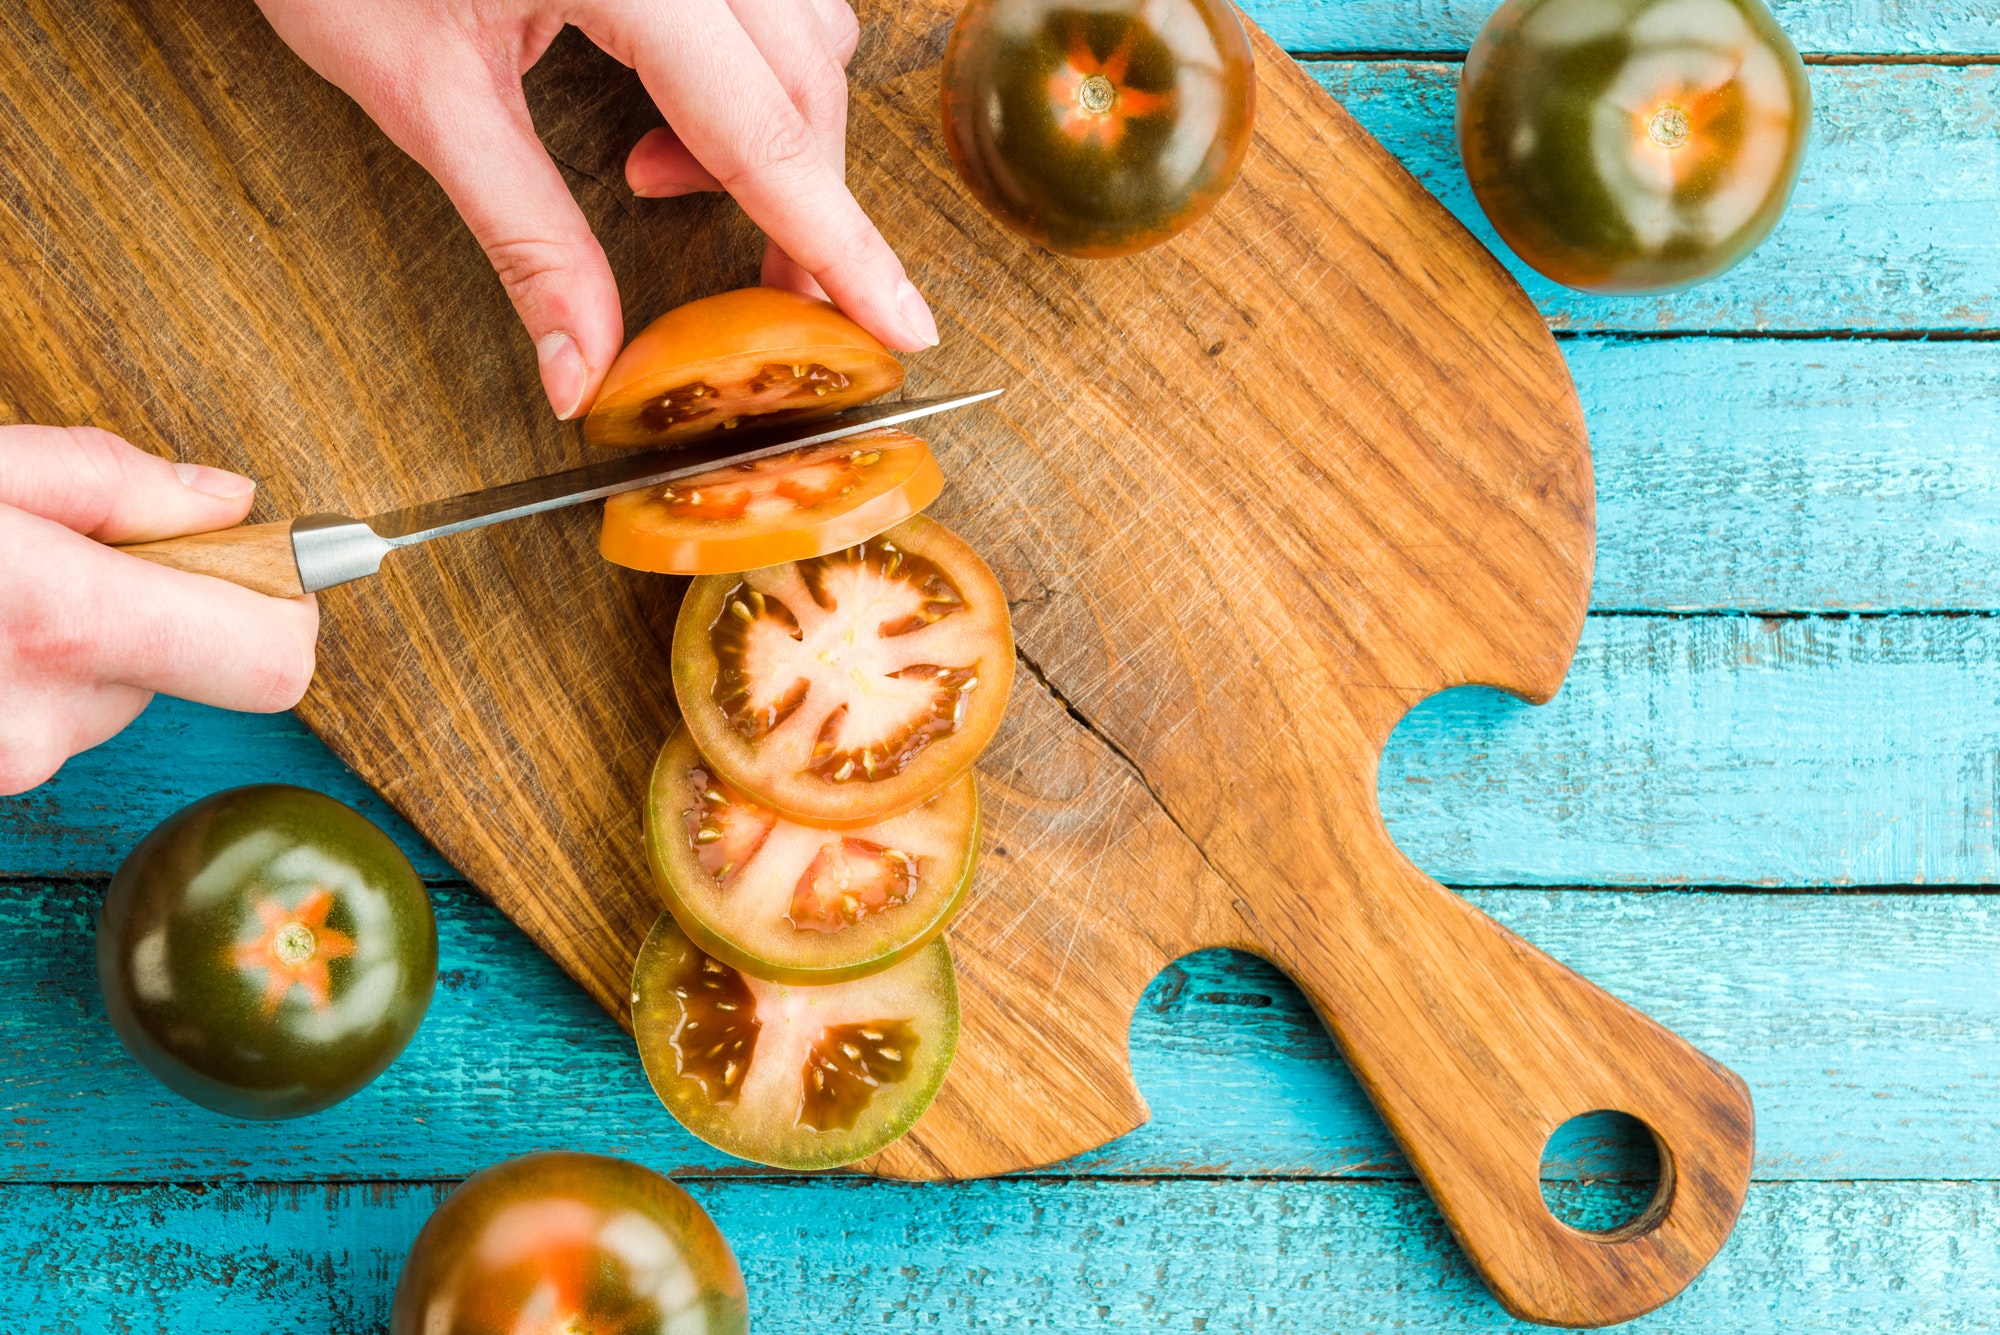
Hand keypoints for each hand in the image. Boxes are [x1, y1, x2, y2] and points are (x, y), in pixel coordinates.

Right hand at [0, 427, 319, 795]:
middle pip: (193, 664)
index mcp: (66, 624)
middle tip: (76, 550)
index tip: (272, 564)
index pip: (272, 664)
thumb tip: (227, 503)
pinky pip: (55, 713)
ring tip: (10, 585)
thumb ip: (114, 481)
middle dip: (161, 603)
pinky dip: (36, 669)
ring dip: (89, 635)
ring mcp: (10, 762)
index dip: (288, 611)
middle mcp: (46, 720)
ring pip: (117, 687)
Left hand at [255, 0, 938, 421]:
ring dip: (771, 138)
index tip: (904, 323)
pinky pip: (780, 5)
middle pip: (806, 91)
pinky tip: (670, 105)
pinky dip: (755, 77)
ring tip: (655, 177)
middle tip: (761, 296)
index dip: (840, 243)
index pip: (762, 132)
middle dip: (799, 207)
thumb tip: (580, 369)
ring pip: (809, 42)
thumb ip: (523, 235)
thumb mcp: (420, 96)